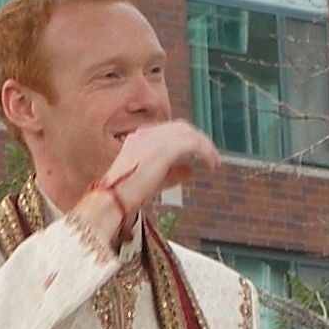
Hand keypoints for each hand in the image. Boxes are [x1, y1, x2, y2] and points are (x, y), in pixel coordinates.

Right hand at [98, 121, 219, 221]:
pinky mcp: (164, 149)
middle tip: (210, 155)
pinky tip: (212, 163)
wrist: (114, 200)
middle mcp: (146, 135)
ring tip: (214, 161)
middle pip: (180, 128)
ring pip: (188, 133)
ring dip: (205, 145)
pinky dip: (205, 151)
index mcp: (138, 138)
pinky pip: (192, 144)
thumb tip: (191, 170)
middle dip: (198, 139)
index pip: (168, 131)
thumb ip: (172, 173)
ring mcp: (154, 140)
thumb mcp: (153, 181)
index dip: (186, 139)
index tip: (198, 152)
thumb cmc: (127, 195)